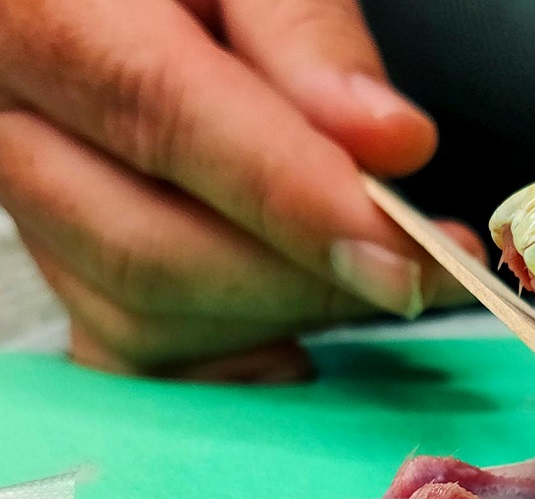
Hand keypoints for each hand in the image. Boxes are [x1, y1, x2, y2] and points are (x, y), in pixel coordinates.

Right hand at [0, 0, 479, 381]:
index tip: (401, 253)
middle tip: (427, 270)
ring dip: (284, 315)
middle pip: (148, 247)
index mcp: (43, 13)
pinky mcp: (63, 268)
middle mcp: (11, 124)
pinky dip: (235, 360)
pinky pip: (137, 356)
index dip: (292, 198)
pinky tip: (307, 333)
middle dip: (308, 279)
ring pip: (145, 315)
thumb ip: (306, 35)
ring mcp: (30, 210)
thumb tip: (388, 141)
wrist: (123, 6)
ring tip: (375, 271)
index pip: (162, 114)